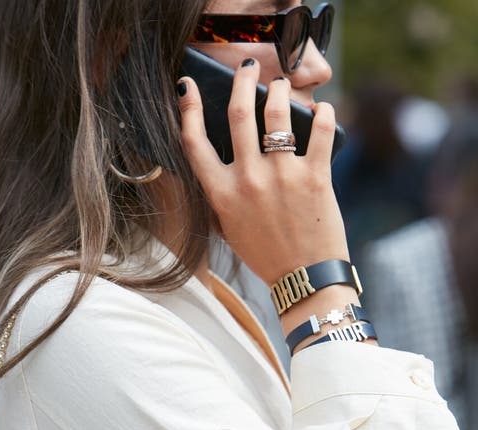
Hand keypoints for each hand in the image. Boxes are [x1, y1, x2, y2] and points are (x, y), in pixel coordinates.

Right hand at [177, 60, 349, 286]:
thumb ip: (222, 193)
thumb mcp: (230, 227)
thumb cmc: (266, 255)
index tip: (188, 86)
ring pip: (277, 112)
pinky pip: (320, 128)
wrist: (303, 279)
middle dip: (242, 80)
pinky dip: (321, 111)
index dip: (188, 109)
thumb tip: (221, 158)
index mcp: (222, 194)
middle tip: (247, 68)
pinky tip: (320, 109)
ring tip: (282, 86)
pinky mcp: (315, 177)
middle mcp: (248, 181)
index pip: (194, 142)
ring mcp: (282, 177)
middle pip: (238, 112)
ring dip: (279, 89)